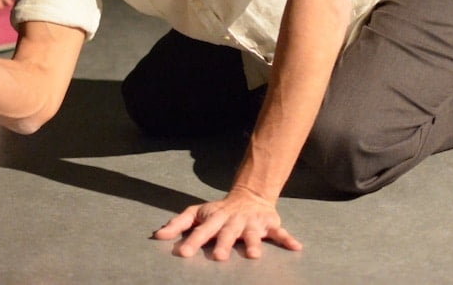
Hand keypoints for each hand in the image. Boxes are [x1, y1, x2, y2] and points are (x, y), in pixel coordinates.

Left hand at [152, 187, 300, 260]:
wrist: (249, 195)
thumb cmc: (218, 211)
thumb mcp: (196, 213)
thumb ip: (177, 224)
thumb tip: (156, 235)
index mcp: (215, 218)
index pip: (201, 230)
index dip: (192, 241)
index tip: (182, 253)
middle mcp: (233, 220)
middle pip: (227, 233)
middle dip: (223, 244)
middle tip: (218, 258)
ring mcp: (252, 222)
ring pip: (253, 234)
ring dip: (254, 243)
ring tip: (254, 255)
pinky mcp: (269, 224)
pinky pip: (280, 233)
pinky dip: (288, 239)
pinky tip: (296, 247)